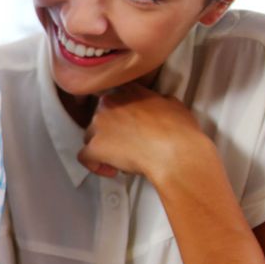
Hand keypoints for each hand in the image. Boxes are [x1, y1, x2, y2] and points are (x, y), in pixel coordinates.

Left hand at [78, 84, 207, 178]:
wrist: (175, 152)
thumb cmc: (179, 130)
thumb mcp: (173, 104)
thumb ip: (157, 101)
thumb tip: (157, 105)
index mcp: (128, 92)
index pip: (114, 99)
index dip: (119, 114)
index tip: (127, 125)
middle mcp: (109, 104)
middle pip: (100, 119)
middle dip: (110, 132)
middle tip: (127, 145)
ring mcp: (99, 125)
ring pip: (90, 137)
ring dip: (102, 148)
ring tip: (122, 160)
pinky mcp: (95, 147)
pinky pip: (84, 157)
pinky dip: (95, 165)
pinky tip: (111, 171)